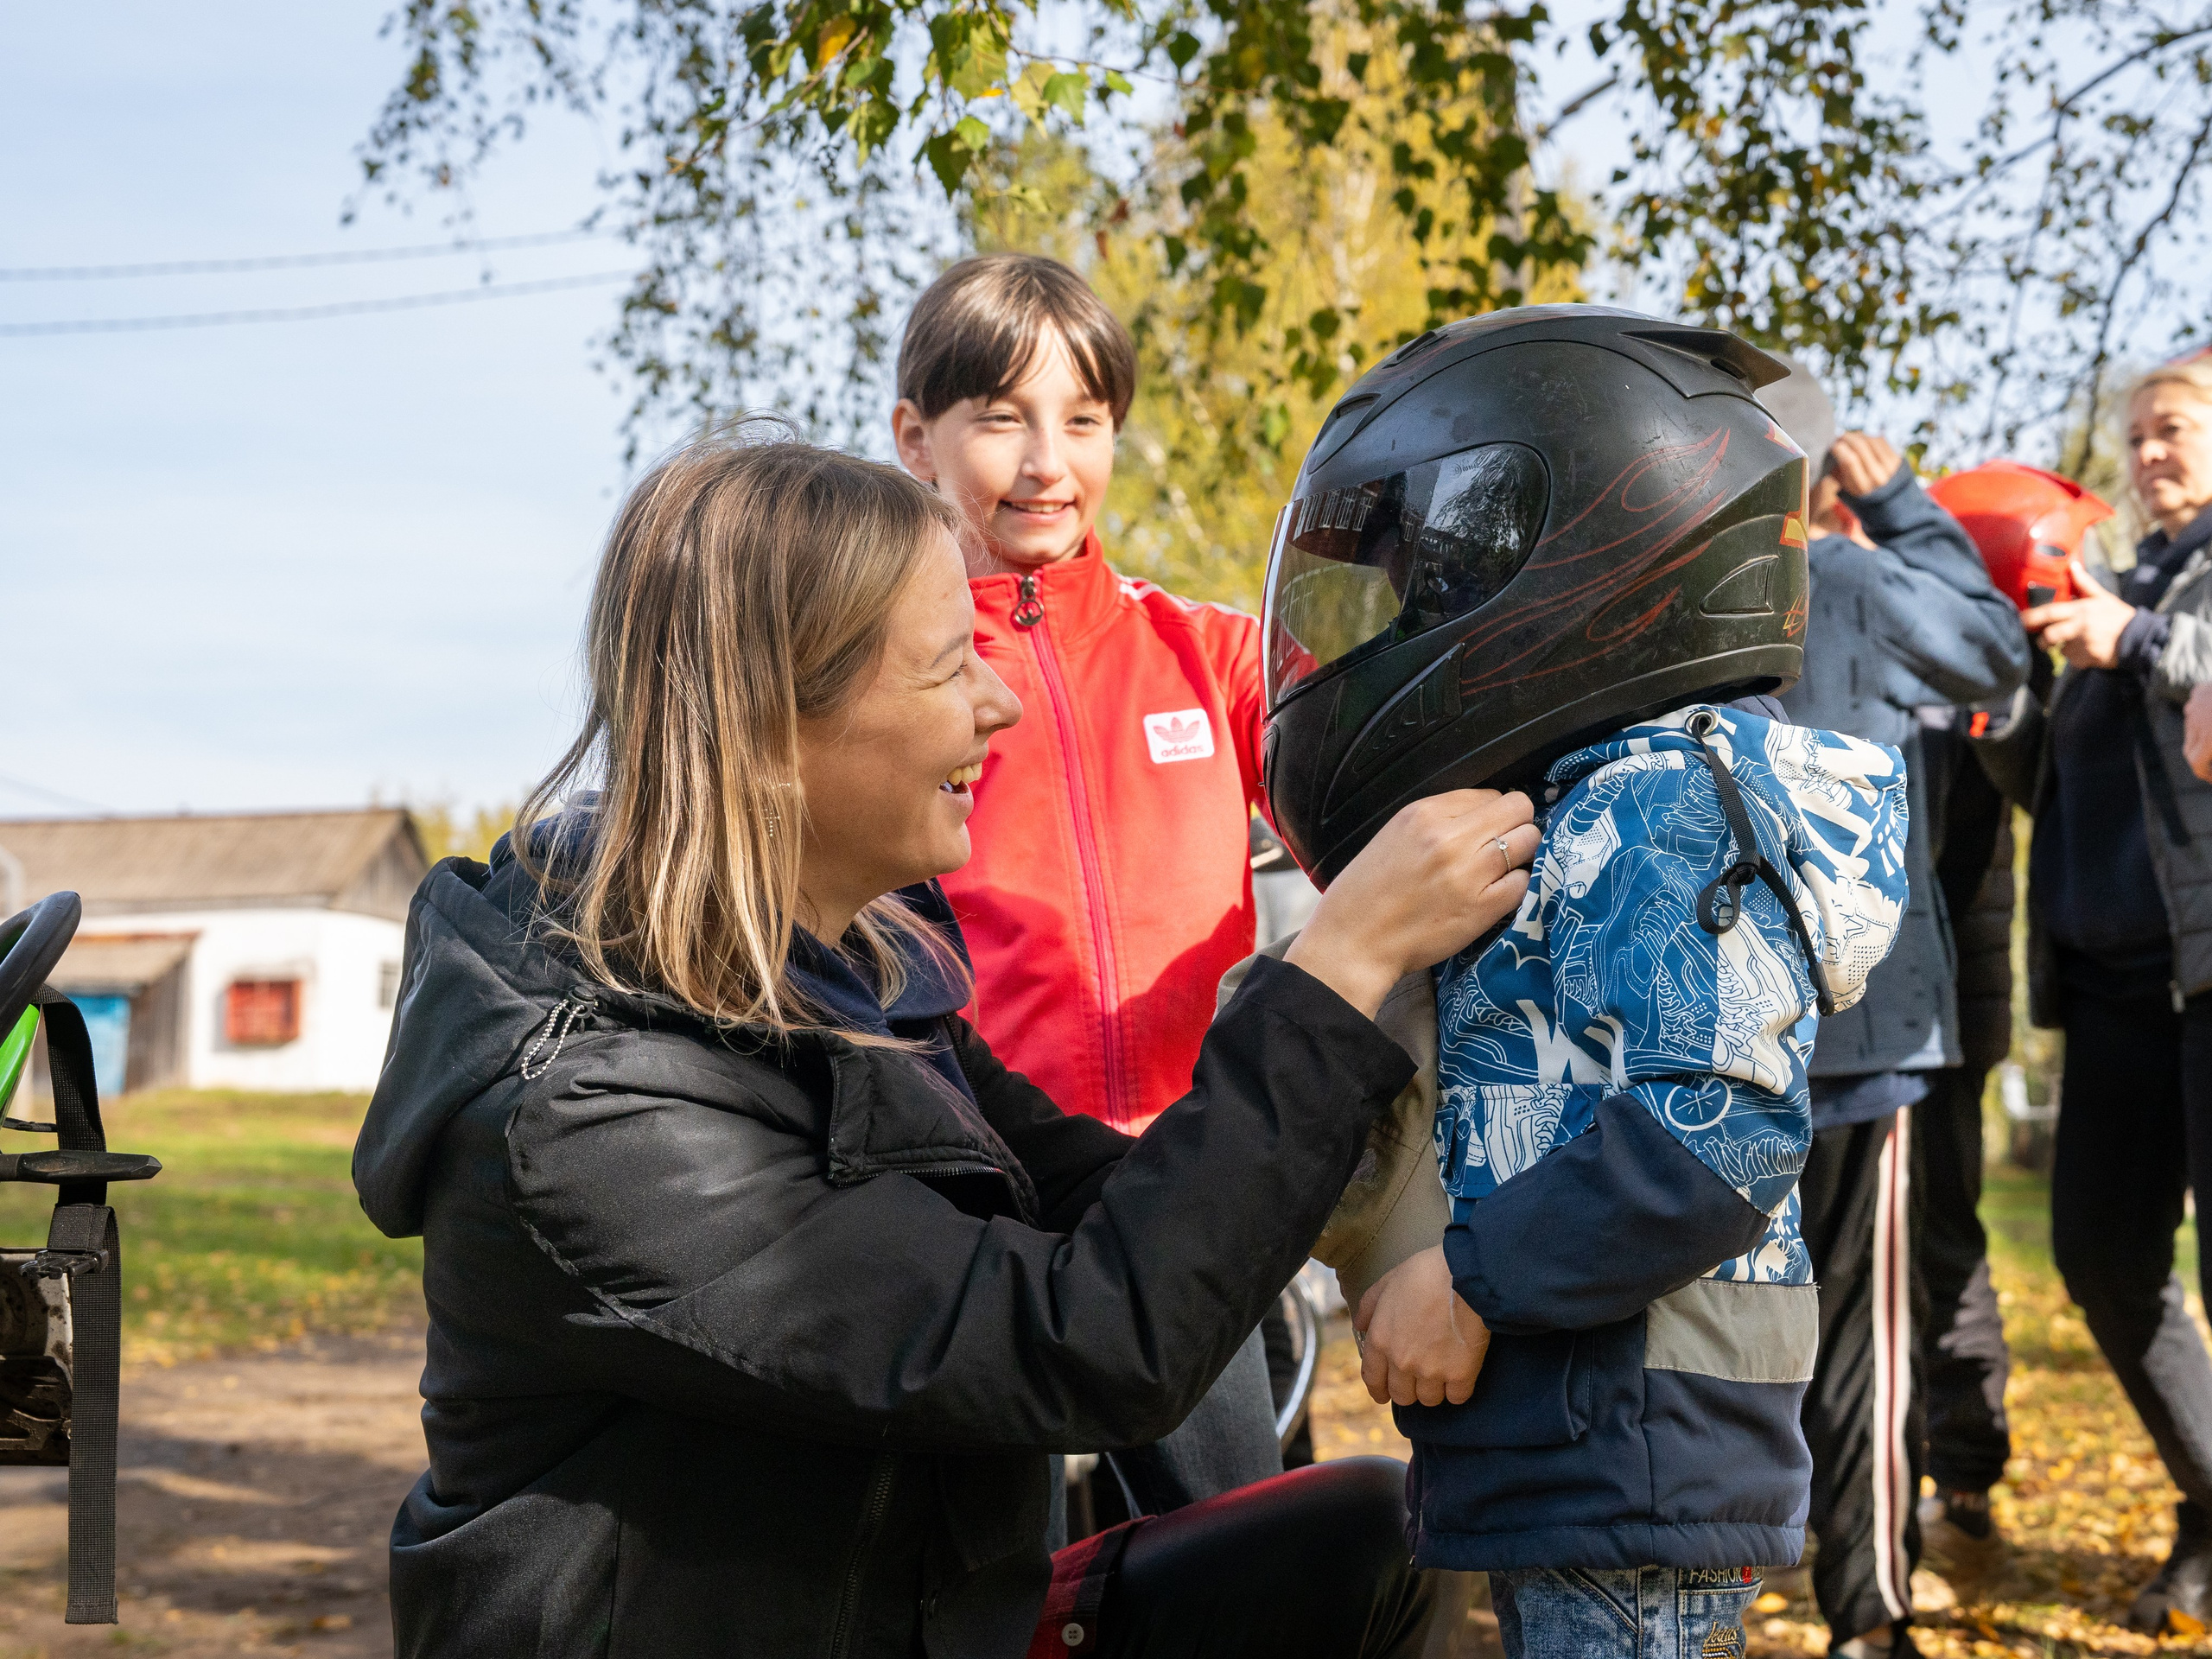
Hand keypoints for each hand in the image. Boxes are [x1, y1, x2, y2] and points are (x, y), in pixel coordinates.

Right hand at [1286, 790, 1538, 1016]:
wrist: (1353, 943)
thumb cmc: (1367, 892)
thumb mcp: (1394, 835)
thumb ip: (1438, 820)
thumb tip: (1485, 814)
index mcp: (1424, 814)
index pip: (1491, 794)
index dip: (1493, 814)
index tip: (1484, 832)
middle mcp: (1450, 837)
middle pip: (1519, 809)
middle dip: (1516, 826)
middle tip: (1502, 848)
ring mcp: (1469, 872)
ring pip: (1529, 840)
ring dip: (1522, 854)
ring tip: (1500, 871)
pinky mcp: (1482, 907)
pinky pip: (1523, 882)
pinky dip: (1515, 887)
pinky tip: (1494, 896)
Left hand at [1354, 1246, 1490, 1406]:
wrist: (1464, 1275)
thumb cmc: (1425, 1273)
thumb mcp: (1387, 1283)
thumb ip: (1369, 1307)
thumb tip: (1359, 1325)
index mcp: (1381, 1340)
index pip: (1373, 1380)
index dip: (1378, 1390)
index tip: (1383, 1395)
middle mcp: (1402, 1361)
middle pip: (1402, 1396)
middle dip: (1408, 1390)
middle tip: (1417, 1380)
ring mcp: (1431, 1370)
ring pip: (1429, 1400)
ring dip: (1433, 1390)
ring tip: (1441, 1375)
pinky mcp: (1460, 1374)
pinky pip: (1456, 1397)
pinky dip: (1458, 1390)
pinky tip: (1460, 1376)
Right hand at [1828, 432, 1901, 498]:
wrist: (1888, 496)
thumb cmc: (1859, 488)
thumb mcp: (1844, 484)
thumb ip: (1836, 468)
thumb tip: (1830, 446)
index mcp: (1862, 486)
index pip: (1849, 460)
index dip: (1838, 447)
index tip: (1832, 444)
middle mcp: (1878, 476)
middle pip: (1859, 446)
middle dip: (1846, 437)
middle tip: (1839, 436)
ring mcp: (1890, 466)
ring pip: (1870, 439)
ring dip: (1857, 435)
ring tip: (1850, 438)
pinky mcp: (1897, 457)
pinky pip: (1880, 438)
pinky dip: (1868, 436)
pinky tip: (1863, 439)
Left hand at [2024, 558, 2135, 669]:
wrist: (2139, 638)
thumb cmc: (2118, 617)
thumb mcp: (2103, 597)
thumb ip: (2084, 584)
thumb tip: (2072, 566)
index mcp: (2081, 610)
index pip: (2050, 612)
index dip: (2032, 617)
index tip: (2021, 619)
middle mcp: (2080, 627)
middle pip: (2050, 636)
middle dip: (2042, 640)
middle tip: (2043, 641)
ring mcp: (2084, 645)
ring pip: (2061, 649)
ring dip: (2065, 648)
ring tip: (2080, 643)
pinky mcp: (2088, 659)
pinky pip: (2073, 660)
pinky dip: (2077, 657)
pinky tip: (2089, 651)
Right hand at [2187, 684, 2211, 783]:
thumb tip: (2210, 768)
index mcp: (2211, 739)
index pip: (2196, 764)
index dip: (2206, 774)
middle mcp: (2197, 722)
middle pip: (2191, 748)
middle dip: (2203, 758)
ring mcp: (2195, 705)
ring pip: (2193, 727)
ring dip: (2204, 736)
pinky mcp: (2199, 691)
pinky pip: (2197, 708)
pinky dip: (2205, 715)